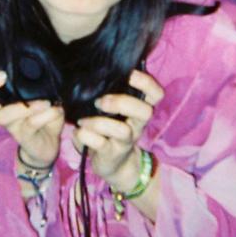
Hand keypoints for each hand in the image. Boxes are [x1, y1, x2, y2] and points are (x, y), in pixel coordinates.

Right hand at [0, 40, 63, 168]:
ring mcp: (10, 123)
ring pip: (2, 115)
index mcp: (3, 91)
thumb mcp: (43, 88)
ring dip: (22, 108)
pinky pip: (28, 125)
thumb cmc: (43, 109)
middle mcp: (0, 106)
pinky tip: (55, 110)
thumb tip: (43, 47)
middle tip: (1, 76)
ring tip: (44, 102)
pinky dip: (43, 117)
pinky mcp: (23, 136)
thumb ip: (39, 72)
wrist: (48, 142)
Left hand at [73, 69, 162, 189]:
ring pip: (123, 131)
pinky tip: (79, 131)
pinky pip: (100, 144)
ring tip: (84, 120)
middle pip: (146, 112)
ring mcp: (126, 142)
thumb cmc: (111, 128)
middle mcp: (137, 125)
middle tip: (100, 102)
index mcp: (140, 110)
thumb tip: (95, 71)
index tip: (129, 74)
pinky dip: (86, 136)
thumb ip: (112, 92)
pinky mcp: (111, 154)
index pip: (156, 94)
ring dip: (100, 122)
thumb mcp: (116, 110)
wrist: (114, 165)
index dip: (146, 83)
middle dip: (122, 103)